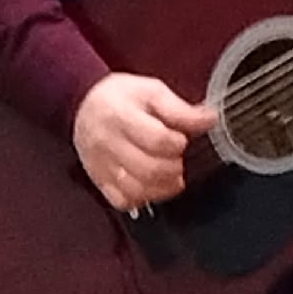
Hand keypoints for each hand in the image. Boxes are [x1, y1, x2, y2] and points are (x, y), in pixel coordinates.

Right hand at [72, 72, 217, 211]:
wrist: (83, 104)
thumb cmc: (119, 98)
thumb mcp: (151, 92)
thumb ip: (181, 110)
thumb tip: (209, 119)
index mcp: (120, 116)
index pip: (156, 140)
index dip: (177, 143)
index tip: (181, 139)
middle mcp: (107, 143)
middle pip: (149, 169)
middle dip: (173, 167)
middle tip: (177, 158)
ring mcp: (101, 165)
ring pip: (136, 189)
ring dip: (163, 187)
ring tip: (170, 174)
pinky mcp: (99, 180)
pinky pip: (122, 201)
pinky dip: (142, 198)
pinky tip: (151, 186)